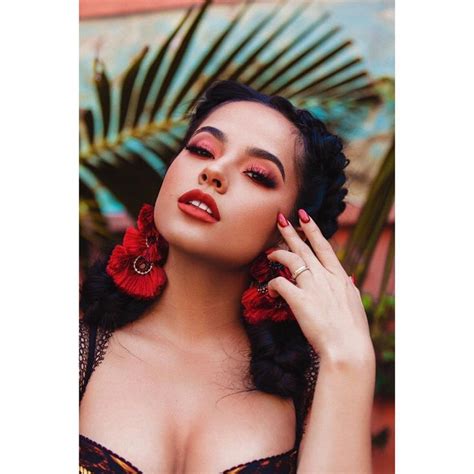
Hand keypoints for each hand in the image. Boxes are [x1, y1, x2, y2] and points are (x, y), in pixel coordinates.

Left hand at [267, 210, 374, 362]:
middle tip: (280, 219)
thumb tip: (348, 277)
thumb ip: (348, 288)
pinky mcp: (299, 300)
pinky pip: (280, 284)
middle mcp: (325, 276)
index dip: (312, 230)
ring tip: (269, 253)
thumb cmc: (353, 329)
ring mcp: (312, 286)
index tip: (304, 216)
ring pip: (291, 260)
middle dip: (290, 231)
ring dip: (278, 254)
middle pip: (304, 248)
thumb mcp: (354, 303)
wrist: (347, 347)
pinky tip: (270, 290)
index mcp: (339, 276)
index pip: (324, 246)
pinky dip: (272, 285)